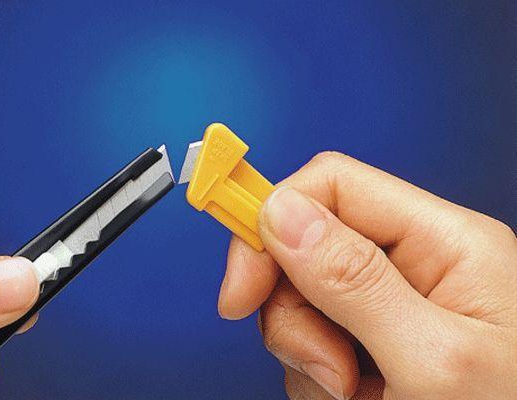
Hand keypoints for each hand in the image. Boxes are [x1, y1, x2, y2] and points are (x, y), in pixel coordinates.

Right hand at [219, 152, 516, 398]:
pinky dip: (315, 377)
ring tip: (355, 394)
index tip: (241, 280)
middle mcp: (416, 266)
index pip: (334, 186)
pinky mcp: (371, 344)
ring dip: (306, 352)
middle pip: (306, 246)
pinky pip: (310, 342)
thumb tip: (283, 214)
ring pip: (300, 300)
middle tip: (322, 364)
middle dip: (292, 307)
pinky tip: (357, 399)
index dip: (274, 219)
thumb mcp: (434, 362)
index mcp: (446, 243)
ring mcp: (391, 308)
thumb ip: (355, 281)